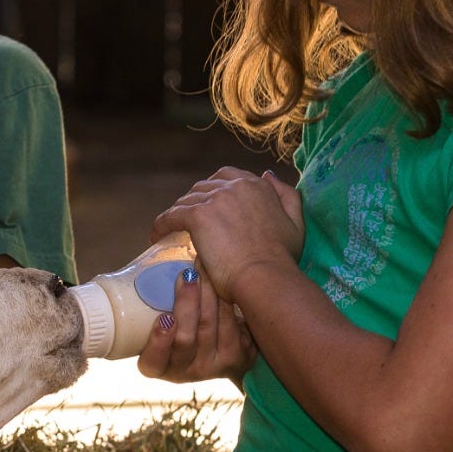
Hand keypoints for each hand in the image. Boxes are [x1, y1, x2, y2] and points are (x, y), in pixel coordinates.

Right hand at [136, 267, 255, 385]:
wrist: (222, 344)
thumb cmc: (182, 324)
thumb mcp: (163, 323)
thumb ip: (156, 306)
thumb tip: (146, 258)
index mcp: (158, 366)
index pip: (153, 362)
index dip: (158, 342)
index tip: (165, 317)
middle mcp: (185, 372)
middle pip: (185, 340)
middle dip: (187, 304)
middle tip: (187, 276)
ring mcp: (213, 367)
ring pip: (210, 327)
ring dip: (207, 294)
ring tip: (203, 268)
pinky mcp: (238, 357)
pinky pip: (232, 323)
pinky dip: (225, 298)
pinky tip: (222, 280)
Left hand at [151, 167, 303, 302]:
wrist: (266, 276)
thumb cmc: (282, 258)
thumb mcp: (295, 222)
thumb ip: (287, 195)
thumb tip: (267, 175)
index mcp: (256, 185)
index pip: (227, 176)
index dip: (215, 190)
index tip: (209, 205)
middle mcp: (235, 185)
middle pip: (204, 186)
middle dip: (195, 200)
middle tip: (189, 220)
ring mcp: (215, 198)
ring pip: (187, 200)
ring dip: (179, 213)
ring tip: (172, 229)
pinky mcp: (197, 215)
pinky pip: (171, 216)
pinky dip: (162, 224)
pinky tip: (157, 235)